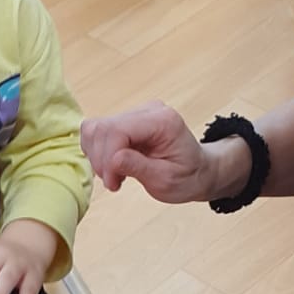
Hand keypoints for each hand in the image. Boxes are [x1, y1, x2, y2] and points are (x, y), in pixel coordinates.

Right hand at [81, 101, 235, 204]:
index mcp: (163, 122)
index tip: (113, 183)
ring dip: (98, 156)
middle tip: (113, 182)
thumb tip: (112, 160)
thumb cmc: (187, 177)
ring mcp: (136, 113)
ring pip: (96, 128)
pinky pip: (98, 131)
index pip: (118, 130)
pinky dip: (98, 151)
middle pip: (103, 127)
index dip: (108, 158)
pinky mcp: (127, 121)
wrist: (197, 172)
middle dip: (101, 159)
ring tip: (115, 175)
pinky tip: (113, 166)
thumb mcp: (165, 180)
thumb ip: (138, 167)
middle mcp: (148, 111)